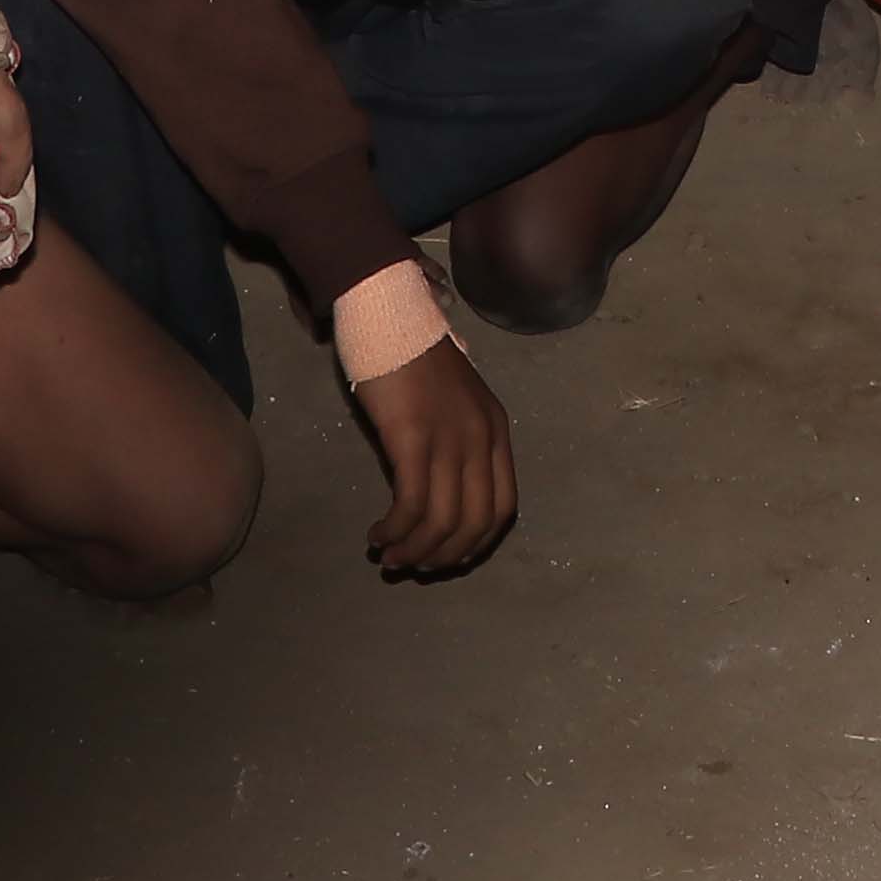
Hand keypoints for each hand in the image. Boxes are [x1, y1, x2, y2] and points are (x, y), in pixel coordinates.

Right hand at [353, 334, 517, 573]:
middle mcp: (481, 439)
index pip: (504, 508)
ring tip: (388, 555)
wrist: (391, 315)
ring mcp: (450, 439)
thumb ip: (455, 444)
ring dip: (414, 551)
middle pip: (475, 523)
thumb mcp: (453, 404)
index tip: (447, 557)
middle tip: (413, 565)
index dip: (477, 543)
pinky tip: (377, 533)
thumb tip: (434, 495)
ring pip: (442, 521)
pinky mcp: (413, 438)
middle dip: (444, 556)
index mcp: (496, 431)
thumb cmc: (414, 356)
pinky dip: (395, 530)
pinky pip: (411, 504)